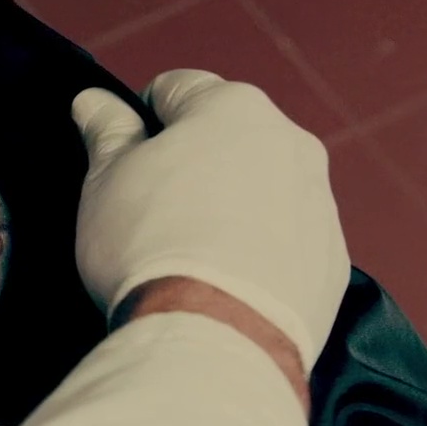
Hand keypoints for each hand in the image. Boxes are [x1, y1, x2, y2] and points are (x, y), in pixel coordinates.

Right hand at [71, 69, 348, 372]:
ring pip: (262, 186)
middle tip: (149, 209)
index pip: (174, 88)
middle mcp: (289, 141)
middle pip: (227, 136)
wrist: (214, 336)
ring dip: (229, 204)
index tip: (121, 160)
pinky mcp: (332, 258)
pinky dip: (259, 249)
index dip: (138, 121)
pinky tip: (223, 282)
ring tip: (188, 253)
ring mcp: (319, 200)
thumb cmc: (149, 245)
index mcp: (232, 107)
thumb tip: (94, 101)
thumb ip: (105, 131)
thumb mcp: (105, 180)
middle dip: (190, 161)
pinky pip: (288, 238)